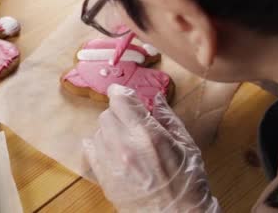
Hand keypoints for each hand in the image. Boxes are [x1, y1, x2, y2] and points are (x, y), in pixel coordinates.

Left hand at [83, 84, 219, 211]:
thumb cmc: (187, 184)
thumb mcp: (187, 146)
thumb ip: (168, 118)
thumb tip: (157, 98)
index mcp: (148, 133)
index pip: (121, 99)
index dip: (121, 92)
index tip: (122, 93)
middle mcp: (125, 145)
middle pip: (108, 114)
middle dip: (119, 114)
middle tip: (132, 123)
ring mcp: (111, 162)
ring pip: (98, 131)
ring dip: (110, 130)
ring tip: (126, 140)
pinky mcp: (103, 177)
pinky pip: (90, 149)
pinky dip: (98, 144)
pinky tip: (111, 149)